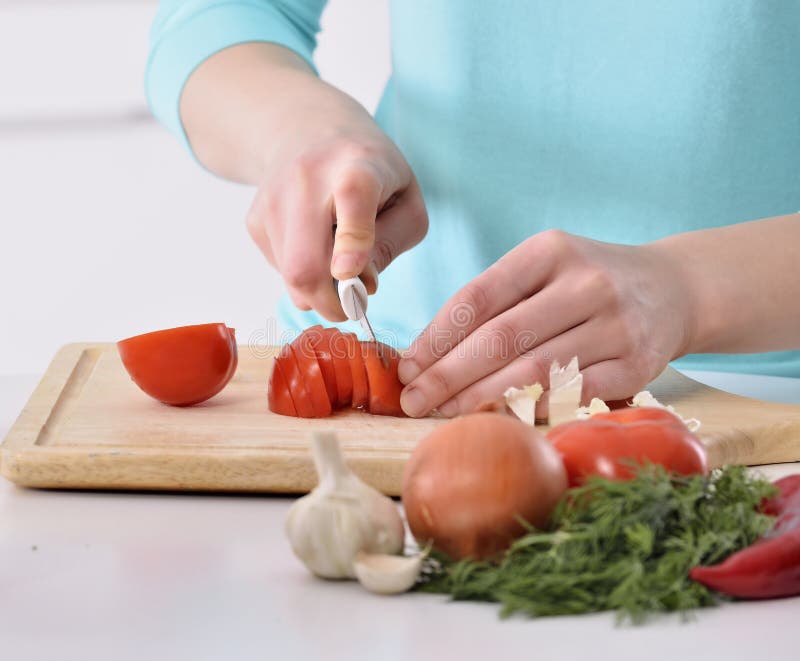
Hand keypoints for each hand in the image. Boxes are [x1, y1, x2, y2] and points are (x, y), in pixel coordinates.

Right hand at [244, 78, 427, 320]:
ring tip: (338, 258)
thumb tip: (361, 285)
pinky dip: (303, 274)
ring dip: (320, 288)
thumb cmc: (372, 171)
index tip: (349, 272)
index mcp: (358, 165)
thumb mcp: (405, 198)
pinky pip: (281, 270)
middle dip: (330, 302)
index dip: (353, 240)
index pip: (353, 196)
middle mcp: (308, 178)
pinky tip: (315, 243)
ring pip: (291, 275)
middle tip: (351, 308)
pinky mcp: (255, 219)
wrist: (307, 128)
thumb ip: (392, 241)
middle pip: (306, 261)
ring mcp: (274, 199)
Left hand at [397, 229, 694, 417]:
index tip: (406, 367)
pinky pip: (573, 394)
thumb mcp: (544, 268)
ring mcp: (616, 324)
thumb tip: (429, 354)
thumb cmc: (586, 282)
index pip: (478, 297)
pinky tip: (498, 420)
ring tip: (443, 414)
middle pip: (501, 337)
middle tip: (412, 401)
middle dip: (448, 375)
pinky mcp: (638, 364)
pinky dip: (532, 409)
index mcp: (550, 251)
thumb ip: (495, 301)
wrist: (673, 289)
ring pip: (534, 370)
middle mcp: (586, 283)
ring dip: (481, 398)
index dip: (436, 337)